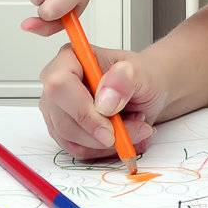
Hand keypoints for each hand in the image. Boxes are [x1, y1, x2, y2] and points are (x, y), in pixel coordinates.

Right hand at [36, 43, 168, 162]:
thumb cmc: (143, 76)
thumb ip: (126, 79)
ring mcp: (58, 109)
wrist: (149, 91)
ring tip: (134, 124)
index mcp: (71, 57)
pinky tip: (123, 134)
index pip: (59, 85)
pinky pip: (78, 150)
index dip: (82, 111)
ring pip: (71, 139)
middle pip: (63, 119)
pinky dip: (104, 149)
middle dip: (101, 132)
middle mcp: (58, 83)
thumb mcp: (144, 72)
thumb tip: (105, 96)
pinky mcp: (65, 131)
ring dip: (107, 142)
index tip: (110, 128)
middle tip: (135, 126)